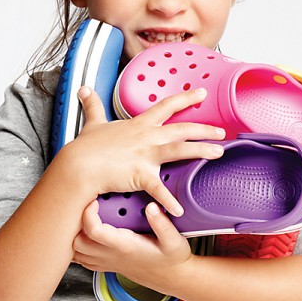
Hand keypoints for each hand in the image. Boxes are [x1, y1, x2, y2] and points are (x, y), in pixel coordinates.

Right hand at [62, 85, 226, 217]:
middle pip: (181, 128)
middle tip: (222, 131)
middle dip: (204, 128)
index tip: (201, 94)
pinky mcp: (140, 174)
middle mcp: (146, 136)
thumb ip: (92, 106)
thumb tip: (84, 90)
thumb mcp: (92, 123)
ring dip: (201, 150)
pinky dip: (169, 200)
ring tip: (219, 153)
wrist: (78, 164)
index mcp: (138, 125)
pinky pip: (158, 188)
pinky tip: (180, 210)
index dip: (185, 98)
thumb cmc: (86, 148)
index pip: (166, 106)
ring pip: (180, 149)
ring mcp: (145, 154)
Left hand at [72, 198, 194, 296]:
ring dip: (73, 234)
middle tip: (85, 206)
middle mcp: (111, 256)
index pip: (94, 231)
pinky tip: (86, 232)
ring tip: (84, 217)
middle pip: (77, 242)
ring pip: (76, 252)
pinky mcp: (106, 265)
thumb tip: (152, 206)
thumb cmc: (173, 258)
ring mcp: (106, 262)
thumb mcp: (174, 240)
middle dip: (75, 223)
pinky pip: (82, 259)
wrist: (172, 277)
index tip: (94, 201)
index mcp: (124, 246)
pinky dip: (77, 246)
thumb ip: (163, 224)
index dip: (88, 214)